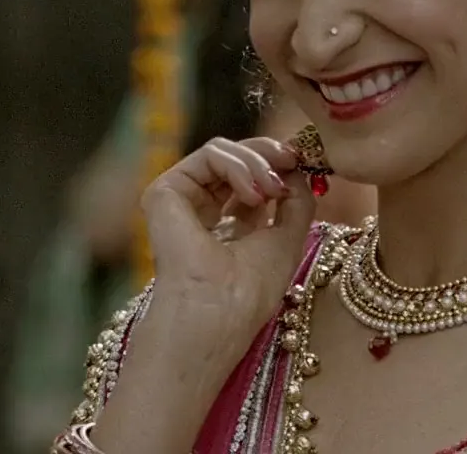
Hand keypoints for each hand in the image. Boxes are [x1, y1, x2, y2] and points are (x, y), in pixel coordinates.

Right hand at [139, 136, 316, 347]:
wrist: (214, 314)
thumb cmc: (248, 294)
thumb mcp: (288, 241)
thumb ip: (297, 203)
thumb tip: (299, 170)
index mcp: (226, 228)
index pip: (249, 182)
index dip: (276, 166)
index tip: (301, 163)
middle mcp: (200, 213)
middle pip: (235, 160)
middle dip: (269, 155)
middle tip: (291, 161)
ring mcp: (180, 202)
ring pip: (222, 152)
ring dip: (258, 161)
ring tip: (272, 188)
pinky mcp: (164, 191)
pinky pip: (209, 155)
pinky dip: (239, 164)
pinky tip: (255, 192)